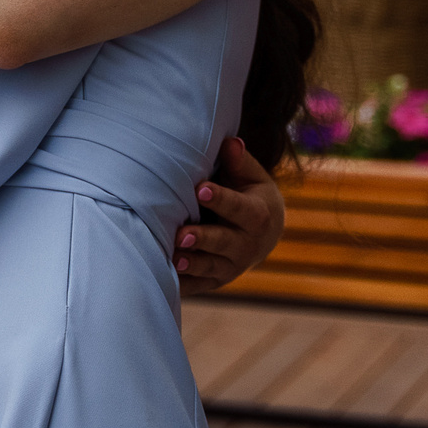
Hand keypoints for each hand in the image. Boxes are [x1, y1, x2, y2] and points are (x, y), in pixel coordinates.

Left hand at [174, 137, 285, 295]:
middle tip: (182, 235)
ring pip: (211, 267)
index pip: (238, 207)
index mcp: (258, 216)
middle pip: (225, 243)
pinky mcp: (215, 280)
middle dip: (204, 239)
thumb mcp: (251, 176)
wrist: (265, 232)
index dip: (220, 198)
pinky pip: (197, 285)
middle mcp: (247, 245)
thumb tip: (231, 142)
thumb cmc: (250, 194)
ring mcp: (231, 266)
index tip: (200, 189)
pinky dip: (182, 285)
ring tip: (174, 259)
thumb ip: (239, 162)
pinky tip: (163, 278)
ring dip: (192, 265)